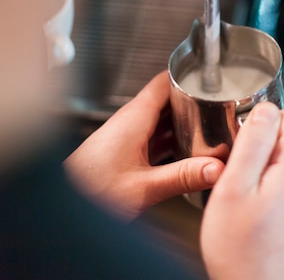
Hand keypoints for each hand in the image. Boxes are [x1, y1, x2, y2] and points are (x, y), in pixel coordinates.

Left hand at [64, 71, 224, 220]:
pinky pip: (154, 138)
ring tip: (209, 130)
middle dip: (192, 104)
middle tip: (218, 108)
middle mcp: (130, 122)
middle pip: (167, 101)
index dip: (187, 78)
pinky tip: (185, 155)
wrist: (64, 205)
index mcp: (134, 118)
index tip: (209, 81)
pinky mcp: (125, 152)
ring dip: (183, 124)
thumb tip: (216, 168)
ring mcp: (127, 136)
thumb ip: (182, 177)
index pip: (164, 82)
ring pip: (161, 121)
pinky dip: (171, 141)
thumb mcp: (144, 186)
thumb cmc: (90, 190)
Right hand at [200, 102, 283, 279]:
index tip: (240, 148)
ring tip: (245, 197)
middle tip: (237, 178)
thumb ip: (252, 142)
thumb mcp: (234, 187)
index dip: (257, 125)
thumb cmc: (240, 248)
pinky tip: (255, 209)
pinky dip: (271, 186)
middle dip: (259, 148)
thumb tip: (265, 108)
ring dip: (263, 169)